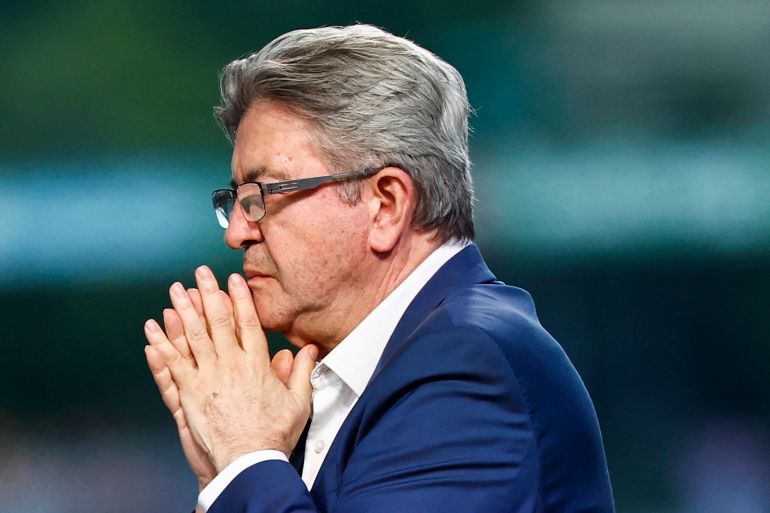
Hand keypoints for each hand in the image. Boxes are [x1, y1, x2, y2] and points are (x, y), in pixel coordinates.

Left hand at [144, 266, 317, 472]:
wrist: (248, 460)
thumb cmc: (273, 434)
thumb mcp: (298, 401)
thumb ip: (301, 372)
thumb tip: (309, 350)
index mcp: (256, 364)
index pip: (247, 322)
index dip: (239, 298)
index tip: (232, 281)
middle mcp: (231, 364)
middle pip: (217, 321)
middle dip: (208, 294)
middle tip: (199, 273)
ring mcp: (207, 377)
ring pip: (193, 336)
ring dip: (183, 311)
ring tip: (175, 291)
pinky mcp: (189, 393)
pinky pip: (173, 363)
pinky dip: (161, 344)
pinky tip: (153, 328)